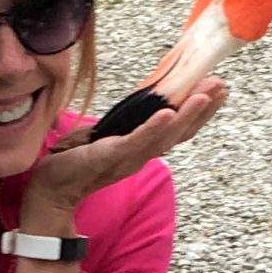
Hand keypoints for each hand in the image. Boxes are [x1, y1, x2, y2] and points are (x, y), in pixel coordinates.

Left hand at [21, 75, 227, 222]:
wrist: (49, 187)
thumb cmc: (75, 160)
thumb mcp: (106, 136)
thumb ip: (125, 124)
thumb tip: (137, 103)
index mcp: (141, 149)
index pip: (178, 129)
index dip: (200, 111)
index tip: (218, 89)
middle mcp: (141, 156)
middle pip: (181, 133)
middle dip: (203, 109)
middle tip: (222, 85)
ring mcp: (128, 157)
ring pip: (165, 136)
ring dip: (188, 116)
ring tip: (206, 95)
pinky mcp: (111, 156)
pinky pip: (137, 142)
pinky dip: (154, 129)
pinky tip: (168, 114)